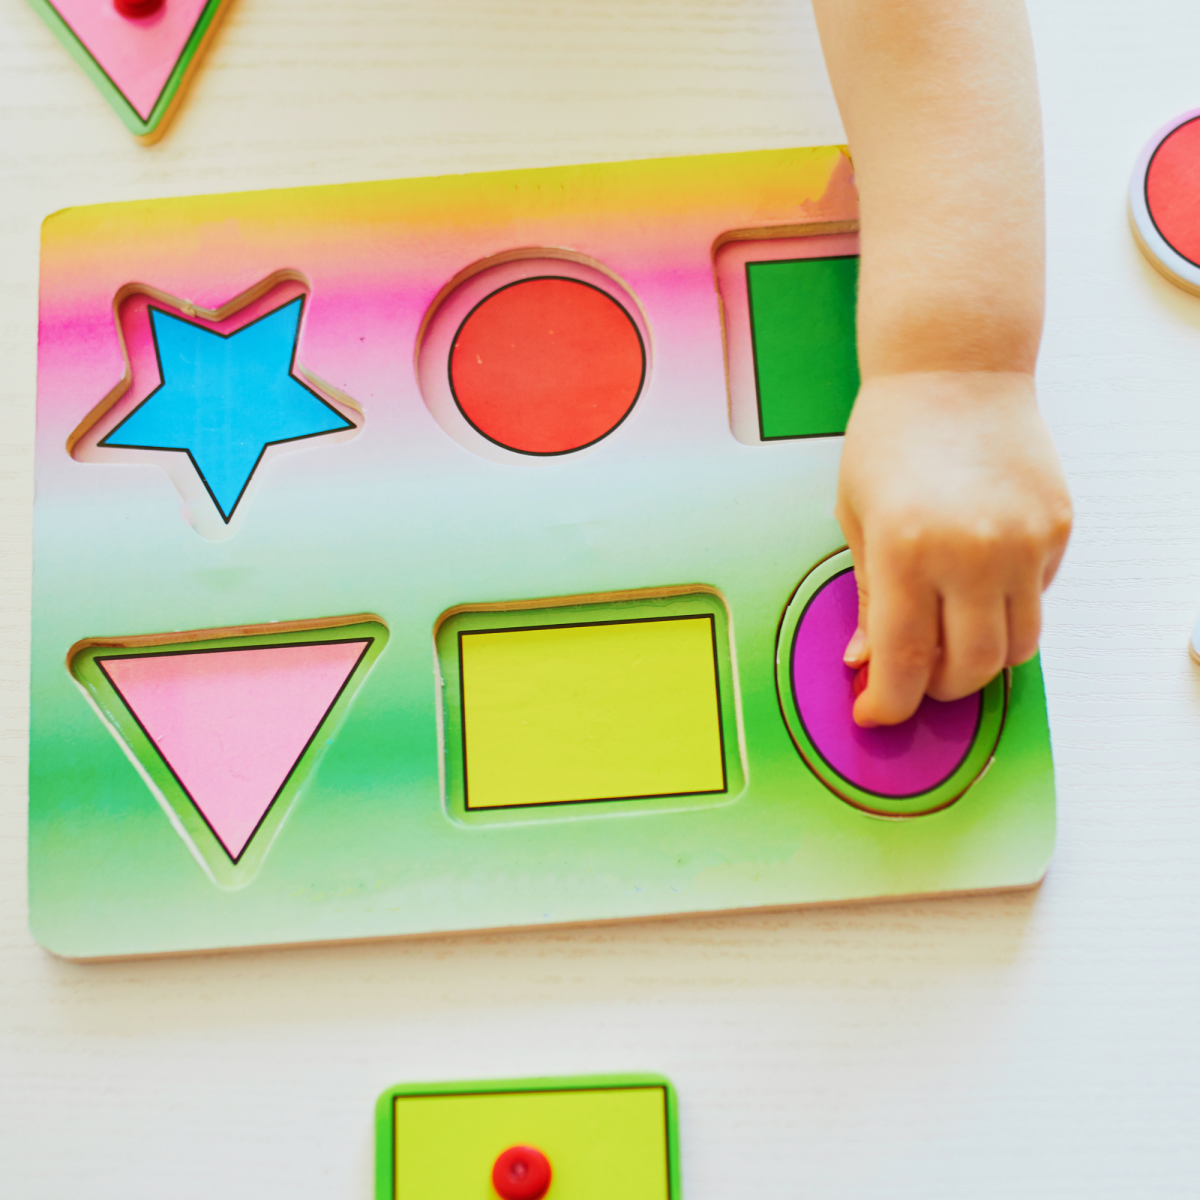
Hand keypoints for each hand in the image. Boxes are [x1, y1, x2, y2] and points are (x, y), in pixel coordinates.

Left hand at [835, 370, 1071, 726]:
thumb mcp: (857, 518)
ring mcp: (1023, 541)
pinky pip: (1036, 599)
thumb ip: (869, 598)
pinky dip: (1005, 609)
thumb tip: (867, 665)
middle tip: (912, 679)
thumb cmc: (891, 438)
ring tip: (946, 636)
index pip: (905, 662)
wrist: (954, 370)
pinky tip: (976, 578)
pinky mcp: (1057, 528)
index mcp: (907, 549)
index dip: (888, 703)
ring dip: (978, 661)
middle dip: (937, 690)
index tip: (875, 713)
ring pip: (1016, 647)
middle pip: (971, 669)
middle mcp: (972, 551)